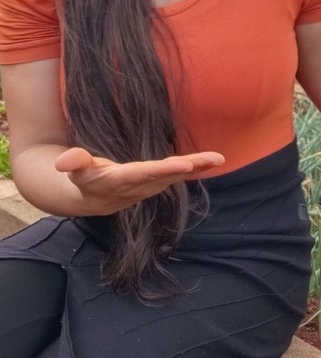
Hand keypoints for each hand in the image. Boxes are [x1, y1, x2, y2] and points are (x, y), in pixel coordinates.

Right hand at [53, 147, 225, 214]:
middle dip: (189, 168)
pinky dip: (198, 167)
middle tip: (212, 160)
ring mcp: (153, 185)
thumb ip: (74, 162)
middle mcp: (142, 185)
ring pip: (178, 175)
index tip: (184, 164)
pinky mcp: (160, 181)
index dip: (164, 170)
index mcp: (121, 180)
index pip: (145, 174)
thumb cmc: (85, 178)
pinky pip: (181, 173)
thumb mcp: (77, 171)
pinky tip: (215, 161)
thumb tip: (64, 161)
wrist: (96, 198)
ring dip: (199, 166)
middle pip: (168, 174)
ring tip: (218, 158)